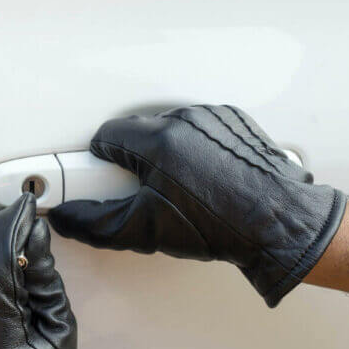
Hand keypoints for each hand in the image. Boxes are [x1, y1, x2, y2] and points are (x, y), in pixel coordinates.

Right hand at [49, 104, 345, 306]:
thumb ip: (96, 223)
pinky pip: (198, 127)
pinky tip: (204, 175)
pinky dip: (193, 146)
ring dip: (164, 151)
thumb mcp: (146, 231)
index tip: (106, 175)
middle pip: (137, 130)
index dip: (101, 159)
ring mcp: (212, 117)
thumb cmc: (220, 226)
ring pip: (168, 127)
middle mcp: (185, 120)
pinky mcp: (233, 120)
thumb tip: (67, 218)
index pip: (107, 135)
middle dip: (133, 157)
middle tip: (145, 188)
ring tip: (180, 185)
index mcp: (158, 143)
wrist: (280, 224)